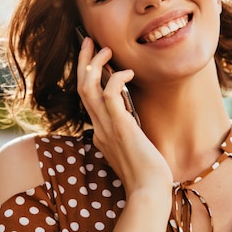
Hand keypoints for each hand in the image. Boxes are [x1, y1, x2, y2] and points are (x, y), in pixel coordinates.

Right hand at [76, 37, 171, 194]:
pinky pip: (110, 95)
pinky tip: (127, 72)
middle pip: (82, 87)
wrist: (149, 191)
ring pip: (88, 88)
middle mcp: (98, 127)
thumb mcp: (130, 147)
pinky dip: (115, 79)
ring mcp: (106, 128)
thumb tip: (127, 116)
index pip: (87, 98)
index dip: (88, 75)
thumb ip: (124, 131)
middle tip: (87, 40)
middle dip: (83, 62)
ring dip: (93, 65)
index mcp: (99, 132)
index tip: (94, 58)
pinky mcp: (120, 127)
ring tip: (103, 48)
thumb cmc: (146, 172)